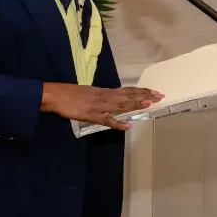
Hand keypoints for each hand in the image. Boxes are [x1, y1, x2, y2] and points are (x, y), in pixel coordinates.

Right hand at [41, 83, 163, 129]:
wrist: (57, 95)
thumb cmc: (72, 94)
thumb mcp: (91, 93)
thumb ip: (103, 96)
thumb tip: (114, 98)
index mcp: (105, 91)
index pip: (127, 90)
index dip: (141, 91)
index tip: (154, 92)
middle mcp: (105, 97)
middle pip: (128, 96)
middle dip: (144, 96)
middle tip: (159, 96)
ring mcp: (99, 106)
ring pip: (120, 105)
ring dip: (134, 104)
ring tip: (148, 104)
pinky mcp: (91, 115)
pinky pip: (106, 120)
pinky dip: (117, 123)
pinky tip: (127, 126)